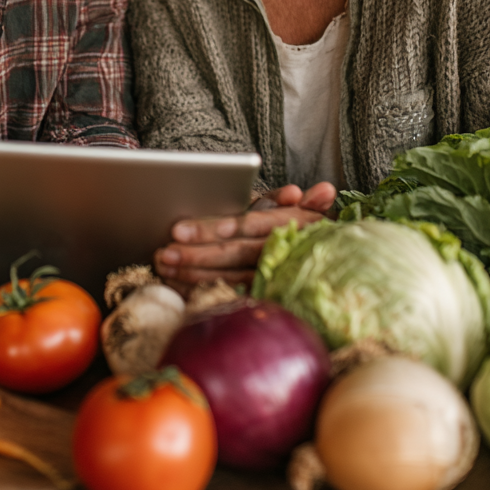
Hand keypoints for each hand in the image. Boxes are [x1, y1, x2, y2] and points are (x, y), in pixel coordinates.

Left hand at [153, 182, 335, 294]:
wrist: (328, 269)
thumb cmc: (307, 233)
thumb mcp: (310, 215)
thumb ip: (306, 202)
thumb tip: (325, 191)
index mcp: (290, 229)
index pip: (247, 226)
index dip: (214, 228)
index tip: (180, 229)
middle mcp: (280, 256)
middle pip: (232, 254)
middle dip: (195, 254)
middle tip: (163, 251)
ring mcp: (270, 281)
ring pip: (227, 278)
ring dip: (192, 273)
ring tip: (161, 265)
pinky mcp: (260, 299)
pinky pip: (226, 296)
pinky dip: (199, 290)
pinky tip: (176, 284)